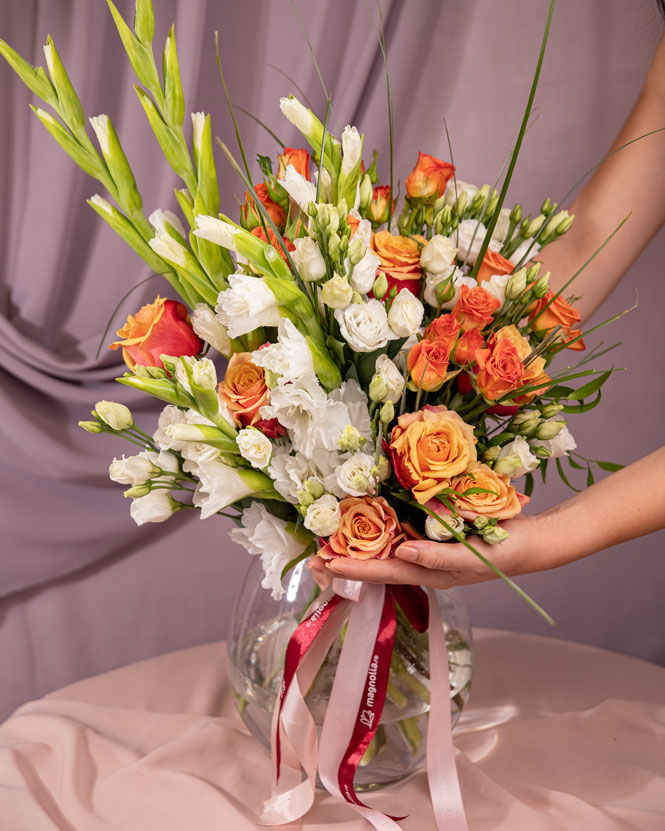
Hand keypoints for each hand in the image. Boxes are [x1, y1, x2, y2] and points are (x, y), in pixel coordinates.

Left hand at [307, 515, 541, 589]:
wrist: (531, 542)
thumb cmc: (505, 551)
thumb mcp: (473, 556)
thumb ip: (438, 557)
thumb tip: (402, 553)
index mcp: (429, 573)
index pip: (384, 572)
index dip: (354, 568)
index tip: (326, 562)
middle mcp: (423, 564)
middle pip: (377, 566)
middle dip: (346, 563)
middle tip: (313, 558)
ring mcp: (428, 550)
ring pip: (385, 552)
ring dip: (356, 549)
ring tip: (327, 544)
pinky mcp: (435, 535)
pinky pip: (400, 536)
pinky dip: (378, 533)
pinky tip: (363, 524)